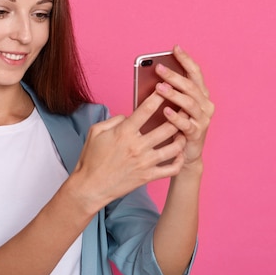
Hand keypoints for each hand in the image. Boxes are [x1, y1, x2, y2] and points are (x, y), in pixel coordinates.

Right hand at [71, 90, 186, 211]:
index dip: (159, 96)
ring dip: (182, 137)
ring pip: (174, 147)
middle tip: (185, 108)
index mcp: (124, 132)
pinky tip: (179, 153)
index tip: (166, 88)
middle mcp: (137, 146)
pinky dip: (179, 160)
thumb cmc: (91, 158)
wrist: (90, 187)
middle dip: (178, 115)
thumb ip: (114, 119)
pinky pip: (172, 169)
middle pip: (167, 127)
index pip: (146, 109)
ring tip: (184, 130)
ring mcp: (145, 162)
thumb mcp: (95, 132)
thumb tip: (129, 115)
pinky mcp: (148, 176)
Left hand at [154, 45, 214, 166]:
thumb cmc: (174, 125)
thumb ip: (167, 91)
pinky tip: (165, 111)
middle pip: (191, 86)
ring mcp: (203, 120)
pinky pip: (186, 124)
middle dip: (174, 75)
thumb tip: (153, 74)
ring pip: (190, 103)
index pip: (195, 72)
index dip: (186, 59)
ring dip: (174, 94)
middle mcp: (205, 104)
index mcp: (201, 94)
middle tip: (158, 68)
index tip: (174, 48)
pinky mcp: (196, 134)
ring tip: (159, 88)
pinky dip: (175, 117)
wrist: (183, 153)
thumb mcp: (173, 105)